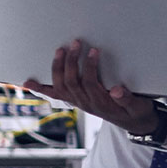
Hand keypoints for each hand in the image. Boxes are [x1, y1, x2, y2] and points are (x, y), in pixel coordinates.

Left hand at [22, 39, 159, 136]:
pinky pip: (54, 95)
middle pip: (71, 82)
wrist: (133, 123)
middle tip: (76, 44)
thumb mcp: (137, 106)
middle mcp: (86, 104)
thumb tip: (116, 90)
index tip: (93, 50)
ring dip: (58, 68)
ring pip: (61, 86)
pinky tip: (28, 83)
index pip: (90, 83)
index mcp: (101, 103)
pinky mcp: (74, 100)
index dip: (89, 66)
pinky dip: (41, 89)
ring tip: (60, 50)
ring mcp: (78, 102)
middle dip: (72, 62)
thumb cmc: (135, 111)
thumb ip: (127, 99)